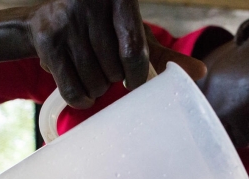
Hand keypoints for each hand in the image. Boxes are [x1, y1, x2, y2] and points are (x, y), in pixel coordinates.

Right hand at [0, 0, 205, 109]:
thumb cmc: (102, 30)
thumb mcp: (132, 35)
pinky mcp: (47, 39)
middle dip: (114, 80)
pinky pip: (71, 86)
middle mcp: (90, 3)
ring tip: (96, 80)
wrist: (47, 19)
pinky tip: (84, 95)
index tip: (133, 83)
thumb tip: (201, 73)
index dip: (136, 75)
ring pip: (93, 79)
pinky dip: (80, 99)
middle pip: (113, 68)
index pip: (134, 49)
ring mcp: (66, 20)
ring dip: (98, 90)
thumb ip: (163, 55)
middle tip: (109, 75)